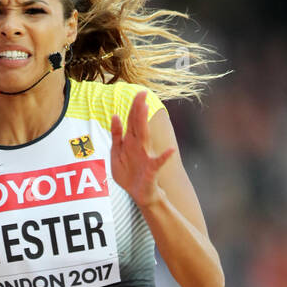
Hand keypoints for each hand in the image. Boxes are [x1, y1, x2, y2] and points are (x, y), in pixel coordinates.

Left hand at [110, 90, 174, 207]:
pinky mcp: (151, 169)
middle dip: (138, 108)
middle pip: (137, 124)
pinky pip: (158, 162)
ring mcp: (146, 156)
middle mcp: (139, 146)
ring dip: (144, 122)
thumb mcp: (117, 153)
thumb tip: (115, 116)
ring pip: (144, 136)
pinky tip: (170, 150)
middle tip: (142, 92)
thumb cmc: (129, 173)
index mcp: (130, 142)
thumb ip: (116, 136)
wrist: (139, 194)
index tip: (137, 92)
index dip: (132, 107)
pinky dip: (164, 157)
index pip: (131, 121)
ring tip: (146, 108)